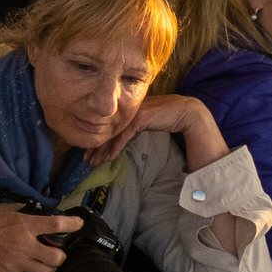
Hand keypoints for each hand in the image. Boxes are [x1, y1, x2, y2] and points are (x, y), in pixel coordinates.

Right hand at [0, 204, 82, 271]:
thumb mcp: (9, 209)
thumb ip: (26, 212)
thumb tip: (41, 213)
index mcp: (25, 225)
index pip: (55, 224)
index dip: (72, 224)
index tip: (78, 224)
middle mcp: (23, 244)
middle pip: (56, 257)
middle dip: (60, 255)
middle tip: (56, 253)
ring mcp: (16, 261)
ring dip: (49, 269)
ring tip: (46, 264)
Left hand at [85, 95, 226, 168]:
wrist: (185, 111)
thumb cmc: (166, 116)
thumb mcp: (144, 122)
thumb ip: (132, 127)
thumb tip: (121, 139)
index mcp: (125, 109)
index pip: (106, 125)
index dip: (97, 139)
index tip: (89, 152)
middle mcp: (125, 110)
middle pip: (105, 130)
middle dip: (95, 146)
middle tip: (86, 160)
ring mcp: (131, 114)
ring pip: (112, 134)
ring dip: (102, 150)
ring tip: (94, 162)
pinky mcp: (138, 119)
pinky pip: (123, 137)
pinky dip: (115, 148)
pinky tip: (110, 158)